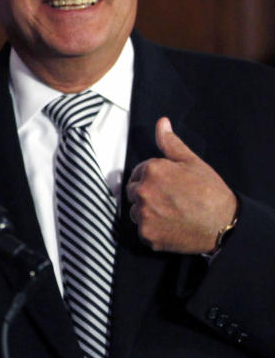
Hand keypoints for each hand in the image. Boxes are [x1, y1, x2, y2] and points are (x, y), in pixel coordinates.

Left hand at [125, 117, 236, 253]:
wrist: (224, 224)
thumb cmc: (210, 193)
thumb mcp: (192, 162)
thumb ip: (170, 142)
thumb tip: (162, 123)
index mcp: (152, 170)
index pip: (139, 172)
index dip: (154, 178)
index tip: (168, 186)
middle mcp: (143, 191)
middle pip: (133, 191)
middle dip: (147, 194)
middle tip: (170, 200)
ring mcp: (144, 214)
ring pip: (136, 211)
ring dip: (147, 212)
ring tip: (171, 213)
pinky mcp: (147, 234)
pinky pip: (142, 230)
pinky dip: (153, 229)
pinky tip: (170, 225)